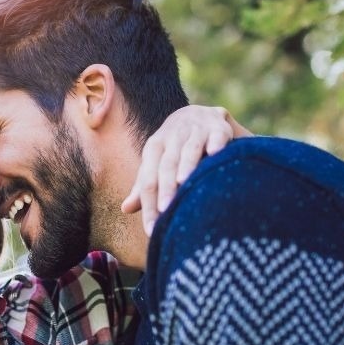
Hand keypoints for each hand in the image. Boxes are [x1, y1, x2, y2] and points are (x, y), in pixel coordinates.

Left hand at [122, 105, 251, 235]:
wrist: (198, 114)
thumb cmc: (174, 148)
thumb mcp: (157, 163)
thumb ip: (144, 185)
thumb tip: (125, 208)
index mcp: (154, 148)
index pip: (148, 179)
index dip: (149, 204)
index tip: (152, 229)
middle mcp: (172, 137)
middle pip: (166, 164)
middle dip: (166, 188)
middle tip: (166, 211)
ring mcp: (195, 130)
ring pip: (189, 148)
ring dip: (187, 164)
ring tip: (183, 183)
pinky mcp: (218, 127)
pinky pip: (216, 135)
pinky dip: (216, 143)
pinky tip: (215, 153)